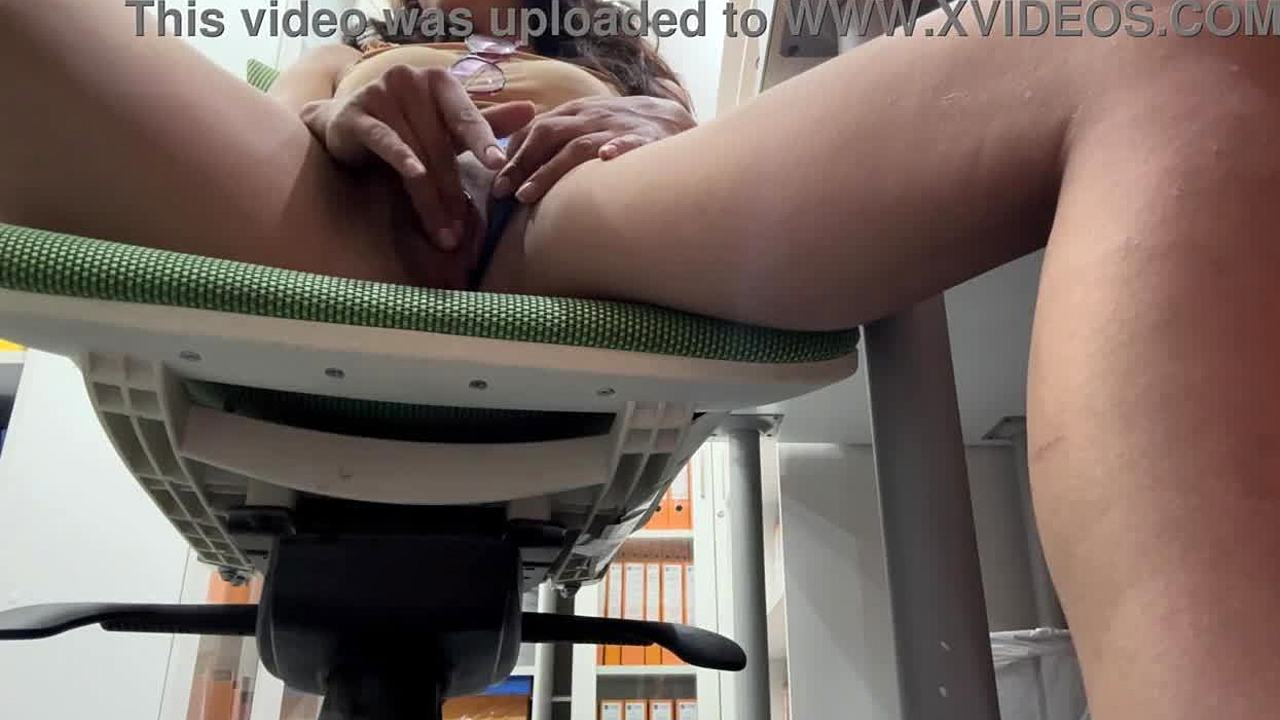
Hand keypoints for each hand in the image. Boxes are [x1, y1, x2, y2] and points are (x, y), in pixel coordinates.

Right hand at [301, 65, 535, 249]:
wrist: (345, 122)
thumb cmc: (408, 124)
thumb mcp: (447, 125)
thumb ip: (486, 122)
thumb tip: (532, 110)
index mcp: (440, 81)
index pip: (466, 117)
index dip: (484, 141)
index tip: (499, 165)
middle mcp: (411, 80)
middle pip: (441, 146)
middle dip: (453, 192)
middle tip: (461, 231)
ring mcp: (381, 93)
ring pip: (417, 154)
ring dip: (431, 198)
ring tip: (443, 233)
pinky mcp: (357, 114)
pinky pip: (387, 143)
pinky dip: (404, 163)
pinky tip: (416, 180)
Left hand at [491, 94, 696, 202]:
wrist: (673, 119)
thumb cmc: (622, 129)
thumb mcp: (587, 125)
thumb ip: (558, 140)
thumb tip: (519, 167)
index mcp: (575, 112)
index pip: (535, 128)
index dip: (512, 155)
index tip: (495, 183)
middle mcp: (591, 117)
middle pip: (547, 135)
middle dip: (520, 164)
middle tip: (502, 193)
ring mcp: (617, 127)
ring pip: (576, 146)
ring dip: (549, 170)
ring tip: (528, 193)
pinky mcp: (645, 140)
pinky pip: (629, 143)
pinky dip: (617, 149)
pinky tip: (605, 159)